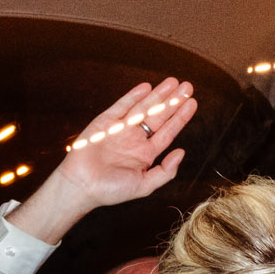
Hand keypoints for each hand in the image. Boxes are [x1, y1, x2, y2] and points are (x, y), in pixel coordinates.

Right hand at [10, 80, 198, 243]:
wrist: (81, 186)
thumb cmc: (111, 191)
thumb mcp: (144, 186)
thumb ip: (165, 171)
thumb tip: (182, 152)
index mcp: (145, 154)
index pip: (168, 131)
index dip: (180, 117)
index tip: (192, 103)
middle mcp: (135, 139)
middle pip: (158, 116)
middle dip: (173, 101)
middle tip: (188, 87)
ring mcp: (120, 129)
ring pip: (143, 108)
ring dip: (158, 95)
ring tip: (172, 82)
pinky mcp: (105, 122)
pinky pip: (121, 106)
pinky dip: (133, 96)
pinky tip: (146, 87)